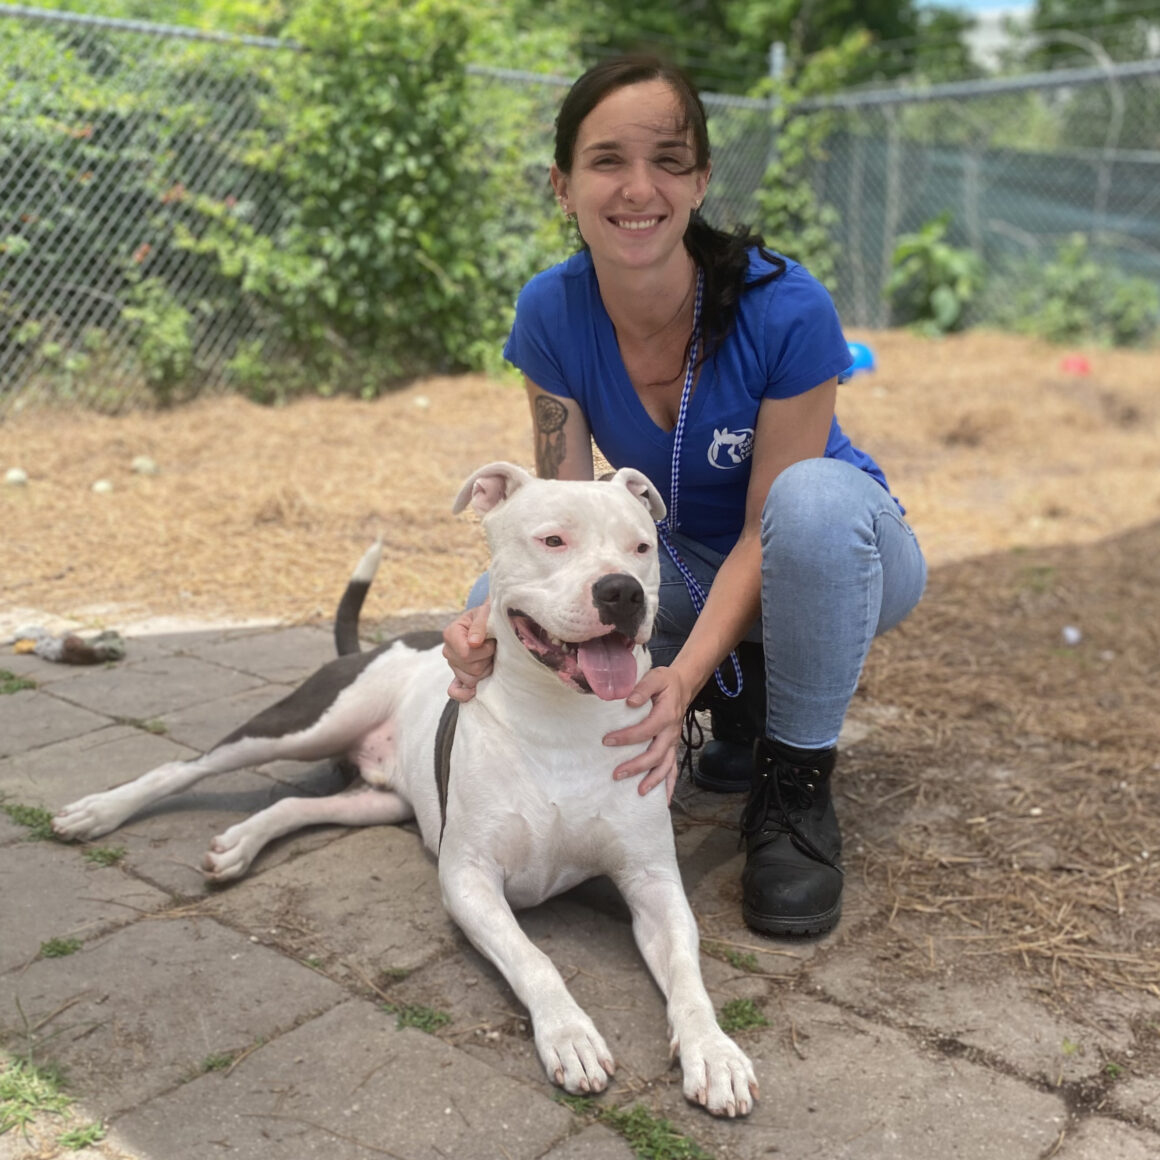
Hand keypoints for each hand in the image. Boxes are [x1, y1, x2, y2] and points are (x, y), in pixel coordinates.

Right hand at [442, 601, 494, 701]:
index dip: (485, 650)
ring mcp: (453, 665)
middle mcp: (448, 651)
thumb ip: (480, 625)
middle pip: (471, 669)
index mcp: (451, 634)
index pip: (466, 654)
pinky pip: (455, 691)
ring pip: (470, 680)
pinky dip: (464, 694)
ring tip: (489, 657)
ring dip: (486, 670)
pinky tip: (475, 691)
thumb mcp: (486, 613)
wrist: (491, 622)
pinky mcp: (459, 676)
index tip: (492, 640)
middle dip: (487, 660)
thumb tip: (474, 643)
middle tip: (493, 648)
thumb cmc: (488, 616)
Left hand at [603, 666, 692, 803]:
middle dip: (637, 766)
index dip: (627, 737)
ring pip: (666, 766)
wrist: (682, 685)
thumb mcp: (655, 677)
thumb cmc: (666, 682)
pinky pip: (673, 768)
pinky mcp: (672, 747)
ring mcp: (673, 742)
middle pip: (656, 754)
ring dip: (653, 780)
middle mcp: (671, 732)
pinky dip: (670, 785)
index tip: (607, 741)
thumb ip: (643, 688)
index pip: (646, 730)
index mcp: (666, 715)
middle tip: (617, 774)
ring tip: (639, 792)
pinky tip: (665, 800)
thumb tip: (630, 701)